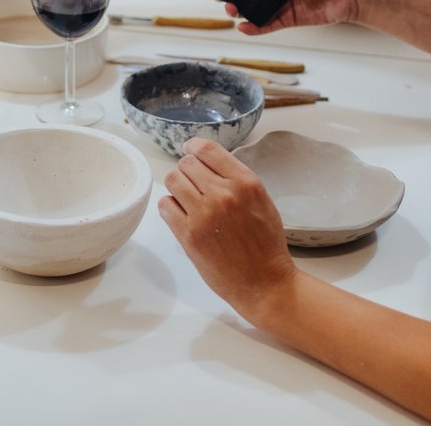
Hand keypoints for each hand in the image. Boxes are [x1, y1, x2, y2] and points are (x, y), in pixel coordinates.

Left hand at [160, 138, 298, 328]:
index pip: (207, 149)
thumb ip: (235, 178)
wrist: (265, 282)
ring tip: (187, 199)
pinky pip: (165, 205)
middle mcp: (224, 194)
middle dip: (187, 171)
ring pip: (173, 180)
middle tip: (193, 185)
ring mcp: (204, 214)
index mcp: (245, 182)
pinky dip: (169, 207)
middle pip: (186, 163)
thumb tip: (205, 161)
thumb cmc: (266, 243)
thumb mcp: (262, 200)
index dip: (193, 147)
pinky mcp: (189, 235)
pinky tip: (180, 215)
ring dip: (177, 187)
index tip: (190, 151)